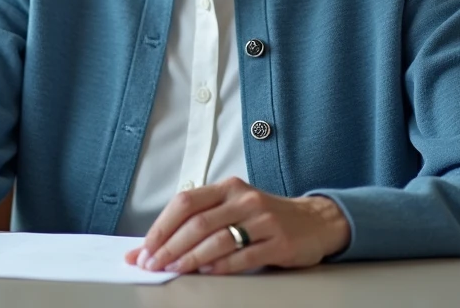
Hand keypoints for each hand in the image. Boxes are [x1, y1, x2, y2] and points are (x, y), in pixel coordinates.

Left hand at [125, 177, 349, 274]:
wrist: (315, 222)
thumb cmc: (265, 217)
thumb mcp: (234, 207)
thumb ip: (199, 221)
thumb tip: (155, 245)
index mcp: (228, 187)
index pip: (185, 202)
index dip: (161, 227)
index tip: (144, 249)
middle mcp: (244, 199)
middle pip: (197, 223)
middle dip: (169, 247)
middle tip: (153, 264)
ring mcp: (262, 220)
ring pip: (217, 240)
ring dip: (189, 259)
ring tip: (173, 270)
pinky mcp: (278, 242)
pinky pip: (243, 256)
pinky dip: (220, 266)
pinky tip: (206, 273)